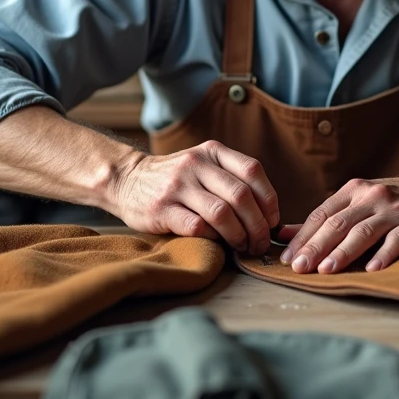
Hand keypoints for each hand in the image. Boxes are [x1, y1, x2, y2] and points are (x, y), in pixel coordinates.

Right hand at [114, 140, 279, 254]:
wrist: (127, 179)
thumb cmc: (175, 178)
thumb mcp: (203, 163)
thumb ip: (231, 178)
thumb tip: (268, 215)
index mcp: (212, 151)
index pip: (253, 170)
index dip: (269, 200)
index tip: (271, 221)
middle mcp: (196, 164)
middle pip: (241, 195)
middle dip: (257, 225)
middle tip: (260, 243)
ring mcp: (178, 186)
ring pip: (222, 213)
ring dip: (239, 235)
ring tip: (242, 246)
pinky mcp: (162, 209)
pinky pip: (198, 227)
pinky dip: (213, 238)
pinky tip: (216, 242)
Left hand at [277, 171, 398, 273]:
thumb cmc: (398, 200)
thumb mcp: (361, 201)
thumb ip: (326, 218)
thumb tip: (283, 234)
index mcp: (355, 190)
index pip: (322, 214)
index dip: (303, 236)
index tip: (287, 258)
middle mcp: (372, 197)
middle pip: (338, 223)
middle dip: (316, 246)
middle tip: (299, 268)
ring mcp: (395, 210)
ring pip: (363, 231)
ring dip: (343, 252)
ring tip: (326, 270)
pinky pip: (398, 239)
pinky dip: (384, 255)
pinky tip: (372, 271)